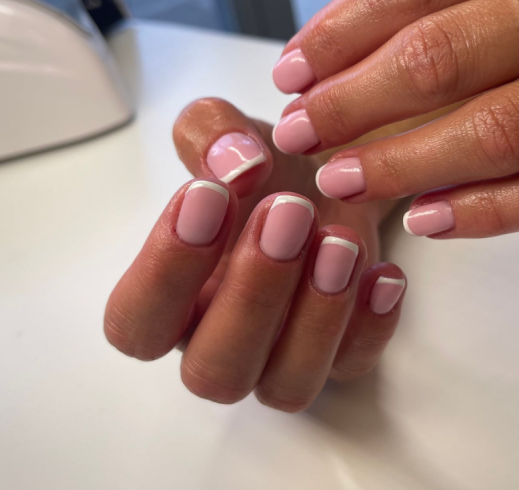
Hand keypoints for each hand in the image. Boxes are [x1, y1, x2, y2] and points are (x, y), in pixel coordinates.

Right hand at [104, 99, 406, 411]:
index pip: (136, 322)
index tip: (208, 193)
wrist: (331, 175)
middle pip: (213, 370)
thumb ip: (211, 134)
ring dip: (314, 317)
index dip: (165, 270)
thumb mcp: (229, 131)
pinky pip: (353, 366)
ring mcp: (280, 359)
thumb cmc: (264, 166)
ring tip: (340, 241)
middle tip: (290, 211)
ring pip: (285, 387)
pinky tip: (382, 272)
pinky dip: (371, 325)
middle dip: (252, 294)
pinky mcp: (341, 356)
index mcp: (170, 299)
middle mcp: (217, 341)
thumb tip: (233, 164)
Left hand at [270, 0, 518, 237]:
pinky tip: (430, 218)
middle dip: (355, 103)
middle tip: (300, 135)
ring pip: (506, 129)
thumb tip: (357, 45)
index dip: (344, 29)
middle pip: (452, 52)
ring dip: (406, 164)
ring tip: (345, 181)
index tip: (294, 70)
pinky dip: (492, 211)